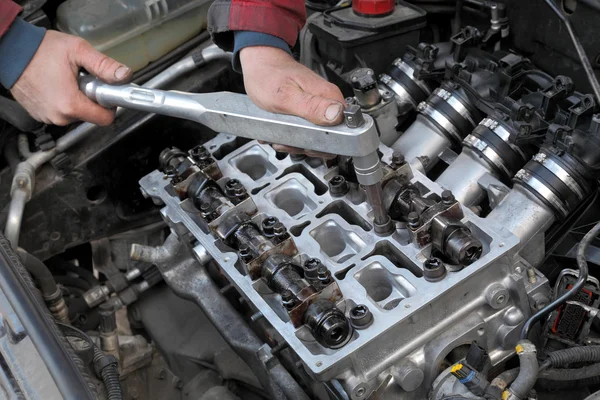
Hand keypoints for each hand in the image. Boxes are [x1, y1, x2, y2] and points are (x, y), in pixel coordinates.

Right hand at [11, 31, 132, 125]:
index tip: (104, 91)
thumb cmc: (40, 49)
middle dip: (91, 98)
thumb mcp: (78, 51)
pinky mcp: (40, 115)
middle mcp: (59, 116)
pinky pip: (61, 112)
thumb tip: (124, 75)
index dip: (109, 105)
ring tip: (66, 80)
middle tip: (81, 79)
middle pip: (91, 116)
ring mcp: (48, 117)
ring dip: (77, 99)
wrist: (11, 50)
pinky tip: (56, 84)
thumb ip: (104, 65)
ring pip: (76, 114)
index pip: (105, 119)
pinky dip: (63, 100)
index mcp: (71, 105)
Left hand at [239, 46, 345, 158]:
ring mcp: (320, 106)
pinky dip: (293, 136)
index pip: (344, 130)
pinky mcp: (311, 110)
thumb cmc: (269, 75)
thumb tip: (337, 114)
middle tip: (289, 141)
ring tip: (281, 137)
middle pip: (330, 138)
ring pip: (317, 137)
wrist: (260, 64)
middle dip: (308, 146)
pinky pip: (308, 131)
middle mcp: (328, 102)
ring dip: (298, 143)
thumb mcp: (286, 96)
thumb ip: (312, 107)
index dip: (326, 144)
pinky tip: (282, 133)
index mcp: (329, 97)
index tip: (306, 144)